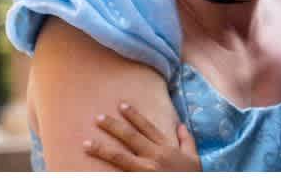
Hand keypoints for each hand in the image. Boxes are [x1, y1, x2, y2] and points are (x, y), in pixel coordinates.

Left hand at [83, 103, 200, 170]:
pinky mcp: (139, 181)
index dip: (134, 115)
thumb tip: (180, 125)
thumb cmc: (191, 177)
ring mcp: (146, 170)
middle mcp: (155, 156)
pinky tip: (93, 172)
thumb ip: (187, 140)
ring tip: (86, 144)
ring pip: (120, 157)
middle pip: (130, 137)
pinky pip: (120, 175)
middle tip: (97, 118)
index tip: (121, 105)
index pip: (147, 127)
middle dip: (113, 126)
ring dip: (101, 149)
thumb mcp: (194, 157)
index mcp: (166, 147)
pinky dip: (106, 173)